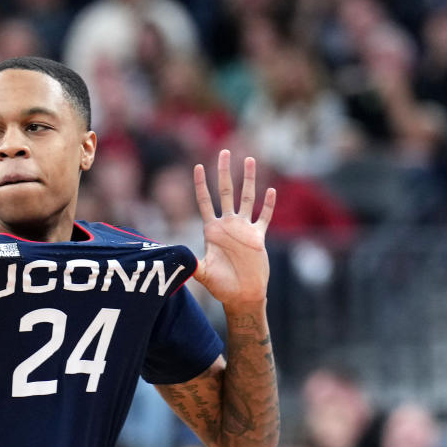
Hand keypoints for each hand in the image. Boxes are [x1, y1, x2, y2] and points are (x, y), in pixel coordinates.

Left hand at [192, 150, 275, 306]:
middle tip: (224, 151)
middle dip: (224, 172)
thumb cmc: (220, 286)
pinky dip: (268, 204)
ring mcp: (244, 229)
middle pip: (226, 192)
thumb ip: (191, 264)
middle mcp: (227, 225)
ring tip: (249, 159)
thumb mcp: (203, 273)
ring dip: (249, 179)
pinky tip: (270, 189)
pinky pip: (264, 217)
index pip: (204, 202)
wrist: (242, 295)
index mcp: (211, 230)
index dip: (201, 185)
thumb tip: (176, 258)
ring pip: (247, 198)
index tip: (198, 166)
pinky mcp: (258, 237)